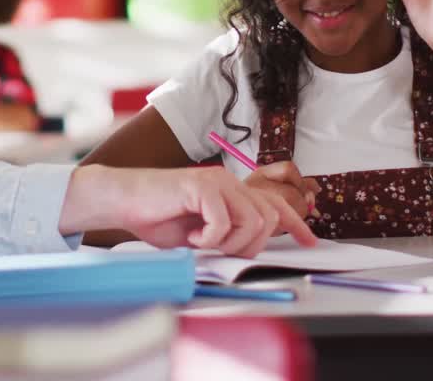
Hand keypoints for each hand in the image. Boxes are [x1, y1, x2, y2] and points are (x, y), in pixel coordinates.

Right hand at [60, 165, 317, 257]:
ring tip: (202, 242)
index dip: (295, 224)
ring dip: (228, 244)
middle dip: (248, 246)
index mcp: (231, 191)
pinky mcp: (202, 185)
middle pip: (267, 220)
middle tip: (218, 250)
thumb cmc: (157, 217)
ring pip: (251, 223)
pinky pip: (223, 222)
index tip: (310, 242)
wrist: (123, 200)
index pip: (274, 205)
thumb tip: (251, 249)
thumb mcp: (200, 233)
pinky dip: (208, 239)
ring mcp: (217, 181)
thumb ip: (227, 235)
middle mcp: (229, 182)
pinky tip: (191, 236)